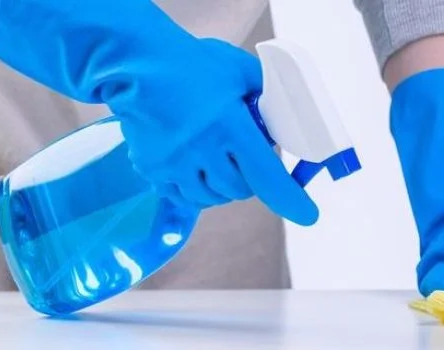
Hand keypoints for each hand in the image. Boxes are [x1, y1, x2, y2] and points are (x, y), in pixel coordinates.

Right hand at [0, 0, 317, 223]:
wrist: (135, 64)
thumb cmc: (191, 64)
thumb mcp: (239, 70)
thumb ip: (267, 92)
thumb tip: (289, 113)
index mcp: (228, 125)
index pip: (266, 175)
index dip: (290, 199)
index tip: (308, 215)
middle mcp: (200, 149)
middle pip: (240, 189)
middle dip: (250, 179)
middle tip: (245, 157)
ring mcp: (173, 163)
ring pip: (212, 197)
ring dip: (222, 186)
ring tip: (218, 159)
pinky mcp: (153, 169)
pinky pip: (183, 196)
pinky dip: (196, 188)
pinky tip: (195, 165)